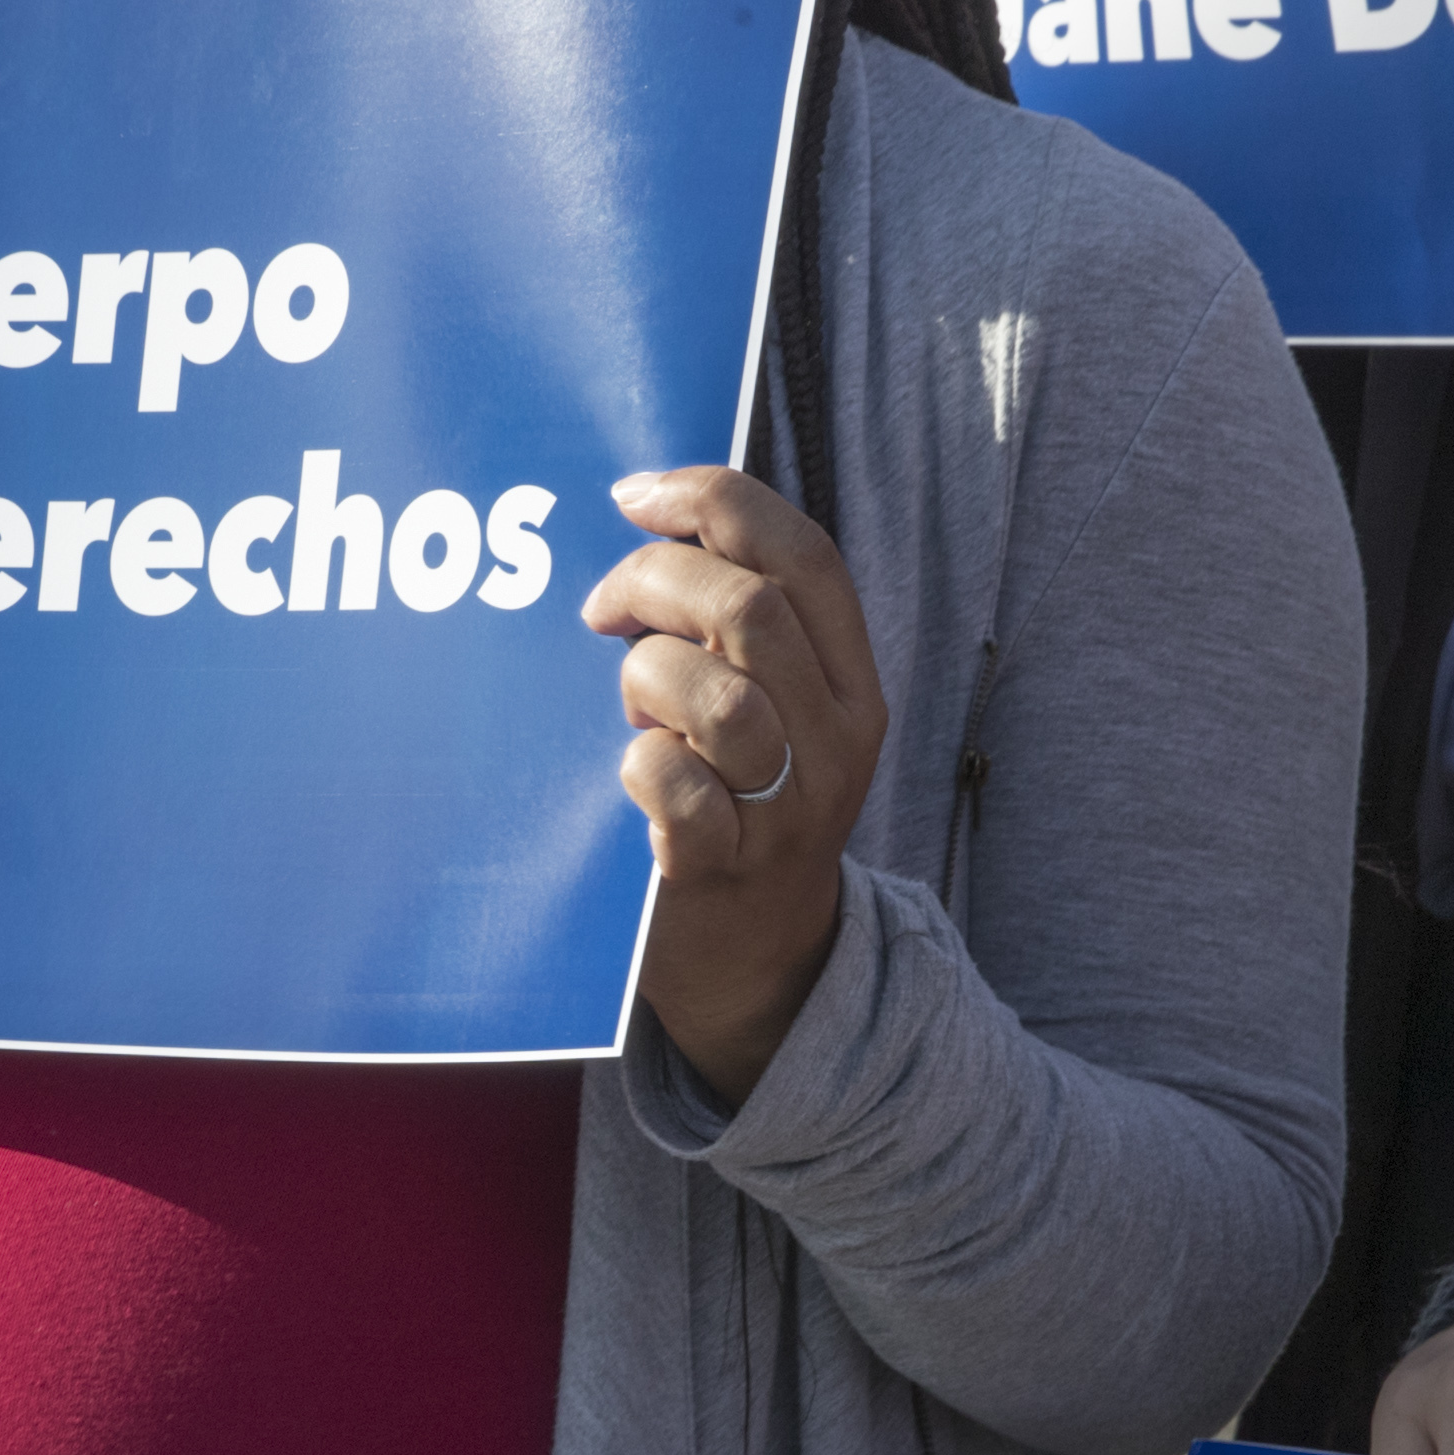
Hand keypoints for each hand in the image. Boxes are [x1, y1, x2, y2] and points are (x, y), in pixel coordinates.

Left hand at [580, 466, 885, 1107]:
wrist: (760, 959)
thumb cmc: (740, 799)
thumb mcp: (770, 702)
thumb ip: (734, 619)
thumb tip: (646, 511)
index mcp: (850, 679)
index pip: (804, 554)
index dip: (715, 499)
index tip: (634, 495)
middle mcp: (834, 738)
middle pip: (749, 608)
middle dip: (652, 582)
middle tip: (602, 612)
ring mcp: (788, 808)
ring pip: (716, 695)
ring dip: (645, 679)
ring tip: (630, 706)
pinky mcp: (725, 868)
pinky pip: (677, 786)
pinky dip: (640, 762)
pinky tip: (632, 770)